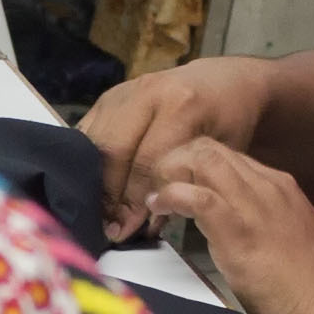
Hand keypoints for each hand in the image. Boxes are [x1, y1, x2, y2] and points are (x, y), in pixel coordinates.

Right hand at [77, 58, 267, 238]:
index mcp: (181, 105)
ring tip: (100, 212)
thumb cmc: (227, 121)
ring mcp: (124, 92)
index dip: (134, 199)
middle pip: (112, 149)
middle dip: (108, 193)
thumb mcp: (217, 155)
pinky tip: (95, 188)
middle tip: (108, 225)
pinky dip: (87, 163)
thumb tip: (144, 225)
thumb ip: (183, 185)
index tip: (127, 230)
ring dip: (93, 180)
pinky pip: (87, 133)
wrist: (223, 83)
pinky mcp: (109, 97)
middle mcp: (148, 93)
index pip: (146, 161)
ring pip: (93, 141)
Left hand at [119, 135, 313, 313]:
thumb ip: (264, 229)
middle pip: (210, 148)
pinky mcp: (238, 230)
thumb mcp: (289, 244)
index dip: (196, 168)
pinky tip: (159, 210)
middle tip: (158, 190)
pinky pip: (194, 195)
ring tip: (156, 201)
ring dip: (169, 175)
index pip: (229, 157)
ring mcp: (254, 204)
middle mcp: (268, 186)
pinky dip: (169, 197)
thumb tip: (237, 236)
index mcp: (282, 189)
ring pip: (200, 160)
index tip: (179, 188)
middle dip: (176, 163)